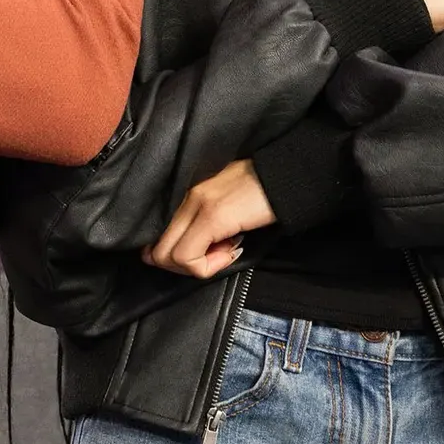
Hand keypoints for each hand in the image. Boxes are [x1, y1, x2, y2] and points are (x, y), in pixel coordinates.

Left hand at [144, 158, 274, 278]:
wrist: (286, 176)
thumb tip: (193, 253)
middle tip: (213, 259)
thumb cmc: (259, 191)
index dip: (175, 258)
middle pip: (157, 250)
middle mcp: (185, 197)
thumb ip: (204, 221)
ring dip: (198, 266)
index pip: (157, 236)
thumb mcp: (224, 204)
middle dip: (183, 268)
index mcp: (186, 194)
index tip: (204, 255)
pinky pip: (190, 257)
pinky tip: (232, 250)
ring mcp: (196, 205)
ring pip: (169, 256)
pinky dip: (209, 266)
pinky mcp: (212, 216)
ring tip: (226, 251)